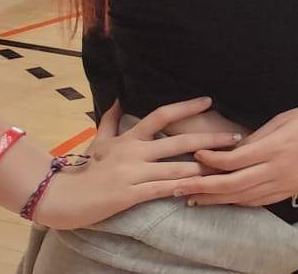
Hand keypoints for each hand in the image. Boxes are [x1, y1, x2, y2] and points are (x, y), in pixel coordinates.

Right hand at [31, 99, 236, 229]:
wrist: (61, 196)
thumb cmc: (84, 170)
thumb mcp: (98, 142)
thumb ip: (109, 121)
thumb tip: (117, 100)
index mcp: (129, 138)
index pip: (161, 115)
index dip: (186, 106)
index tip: (209, 100)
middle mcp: (135, 151)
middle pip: (180, 141)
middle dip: (211, 140)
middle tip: (235, 138)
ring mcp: (133, 172)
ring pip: (177, 167)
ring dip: (205, 167)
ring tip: (227, 166)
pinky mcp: (131, 193)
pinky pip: (163, 189)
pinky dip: (183, 187)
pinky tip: (201, 186)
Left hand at [184, 99, 297, 206]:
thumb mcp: (284, 119)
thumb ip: (257, 137)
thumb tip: (232, 150)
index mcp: (276, 147)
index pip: (233, 160)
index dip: (210, 160)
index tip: (195, 155)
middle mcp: (279, 170)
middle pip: (232, 185)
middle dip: (202, 187)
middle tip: (178, 187)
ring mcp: (286, 183)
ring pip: (244, 197)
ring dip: (216, 199)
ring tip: (193, 198)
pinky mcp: (293, 190)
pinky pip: (260, 201)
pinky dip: (239, 201)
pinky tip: (226, 199)